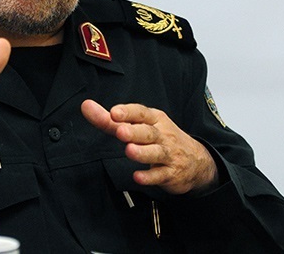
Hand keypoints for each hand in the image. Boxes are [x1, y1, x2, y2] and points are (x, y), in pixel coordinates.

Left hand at [81, 100, 218, 194]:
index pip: (141, 112)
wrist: (196, 161)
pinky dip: (149, 177)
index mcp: (154, 119)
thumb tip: (87, 106)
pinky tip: (138, 177)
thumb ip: (110, 120)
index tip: (114, 112)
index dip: (128, 112)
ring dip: (142, 152)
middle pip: (148, 132)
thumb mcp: (140, 125)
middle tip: (120, 131)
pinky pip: (160, 175)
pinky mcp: (171, 173)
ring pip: (156, 153)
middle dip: (134, 131)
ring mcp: (168, 154)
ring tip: (129, 150)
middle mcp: (162, 135)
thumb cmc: (162, 138)